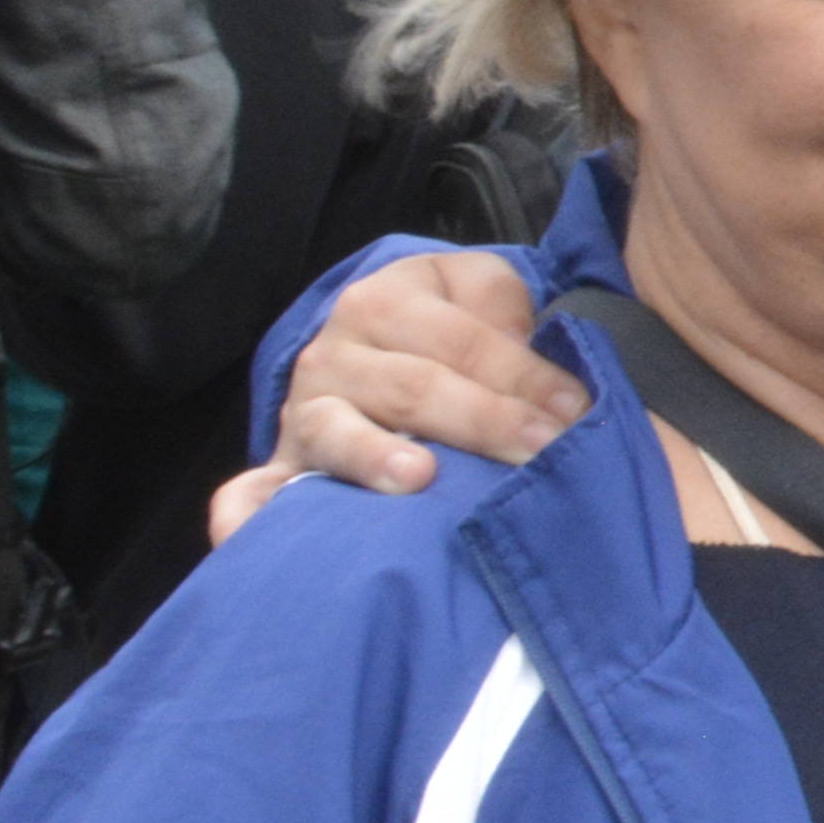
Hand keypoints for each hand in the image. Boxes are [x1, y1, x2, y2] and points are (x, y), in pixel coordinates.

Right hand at [231, 247, 583, 515]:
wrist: (362, 346)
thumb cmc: (441, 325)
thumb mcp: (473, 289)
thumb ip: (501, 303)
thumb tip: (523, 342)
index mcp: (383, 302)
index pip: (461, 341)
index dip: (523, 374)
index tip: (574, 411)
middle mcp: (333, 357)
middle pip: (413, 388)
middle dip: (483, 420)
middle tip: (539, 451)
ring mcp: (302, 417)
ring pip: (338, 433)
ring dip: (375, 457)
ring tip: (420, 477)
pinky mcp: (281, 470)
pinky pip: (252, 492)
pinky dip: (249, 513)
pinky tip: (254, 533)